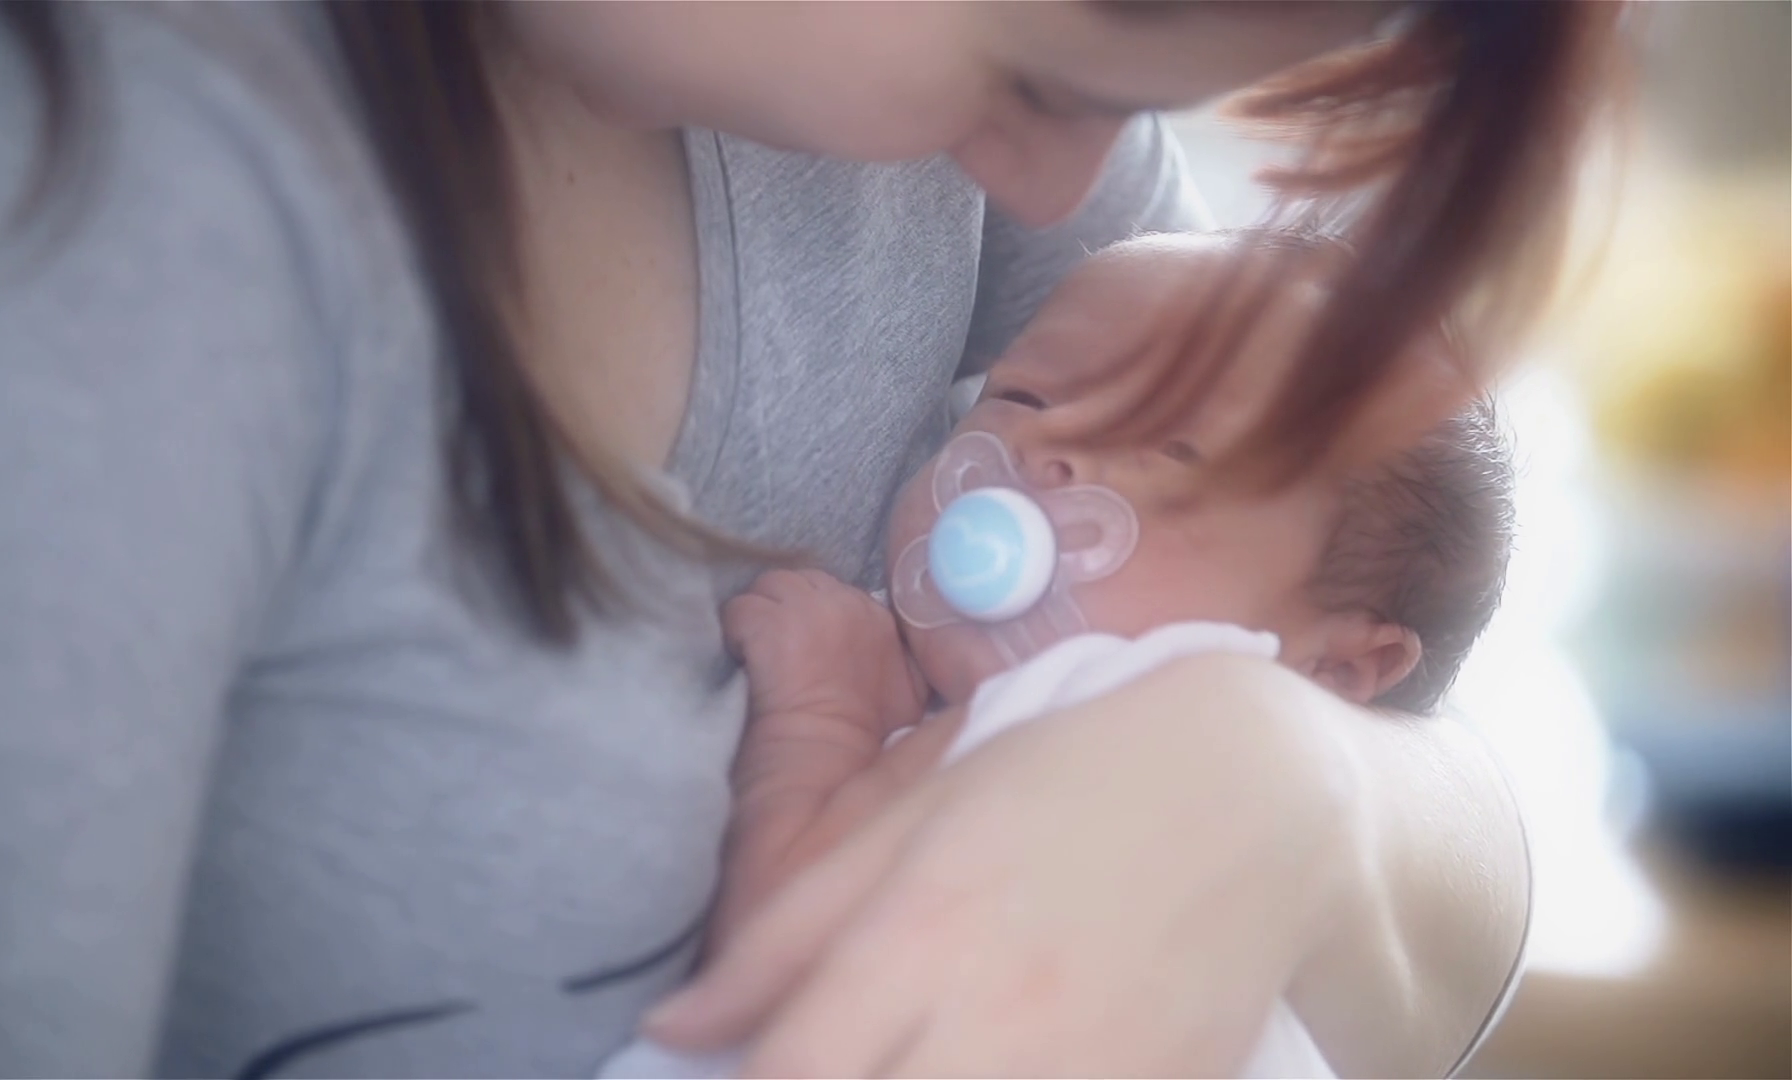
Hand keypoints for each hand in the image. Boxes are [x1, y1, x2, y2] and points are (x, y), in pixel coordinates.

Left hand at [648, 654, 1374, 1076]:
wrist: (1258, 796)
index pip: (787, 1076)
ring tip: (907, 1064)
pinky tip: (988, 1070)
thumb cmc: (1064, 787)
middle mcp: (992, 1023)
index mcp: (915, 938)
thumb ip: (784, 935)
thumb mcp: (912, 825)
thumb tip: (670, 1029)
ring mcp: (1083, 1077)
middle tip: (827, 1071)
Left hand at [722, 569, 927, 758]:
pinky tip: (741, 656)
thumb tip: (897, 647)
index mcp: (877, 616)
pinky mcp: (769, 624)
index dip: (812, 611)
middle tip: (777, 641)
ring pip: (768, 587)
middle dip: (785, 605)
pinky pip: (739, 609)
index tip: (804, 640)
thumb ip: (904, 657)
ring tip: (756, 647)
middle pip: (800, 580)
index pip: (833, 590)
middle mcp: (843, 602)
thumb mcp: (911, 693)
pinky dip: (735, 630)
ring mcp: (804, 610)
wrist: (830, 753)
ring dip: (759, 613)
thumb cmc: (868, 734)